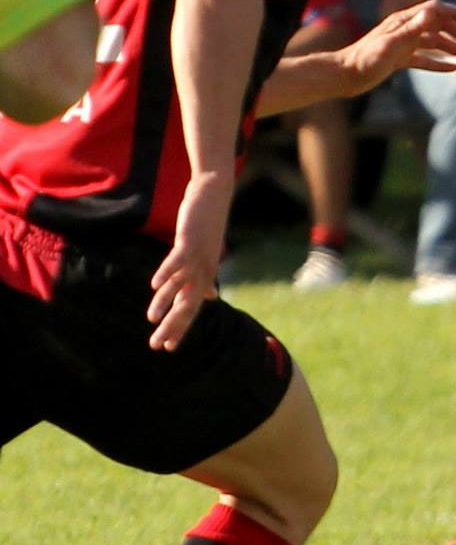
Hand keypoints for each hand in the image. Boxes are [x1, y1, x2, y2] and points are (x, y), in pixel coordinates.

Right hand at [148, 172, 232, 349]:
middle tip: (157, 345)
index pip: (191, 308)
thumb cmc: (207, 227)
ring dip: (165, 302)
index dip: (181, 328)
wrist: (214, 196)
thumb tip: (209, 296)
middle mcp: (203, 270)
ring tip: (151, 320)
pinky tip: (153, 284)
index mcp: (204, 276)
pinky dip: (166, 272)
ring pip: (181, 285)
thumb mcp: (207, 257)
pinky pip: (178, 259)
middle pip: (187, 304)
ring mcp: (198, 256)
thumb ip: (203, 278)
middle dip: (173, 326)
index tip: (169, 347)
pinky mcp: (190, 240)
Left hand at [345, 1, 455, 91]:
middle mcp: (405, 30)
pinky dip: (440, 63)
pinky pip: (425, 59)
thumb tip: (433, 12)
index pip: (436, 10)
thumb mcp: (392, 44)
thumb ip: (413, 28)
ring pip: (436, 44)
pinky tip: (453, 69)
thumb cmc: (365, 61)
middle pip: (440, 27)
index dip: (455, 15)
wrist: (343, 76)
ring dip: (454, 51)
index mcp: (404, 22)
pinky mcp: (399, 59)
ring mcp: (403, 44)